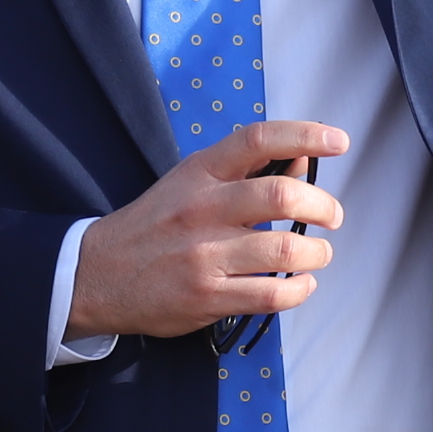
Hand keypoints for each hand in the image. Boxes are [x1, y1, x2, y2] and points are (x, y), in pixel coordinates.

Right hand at [67, 122, 349, 341]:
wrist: (95, 274)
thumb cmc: (153, 225)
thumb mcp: (190, 182)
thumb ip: (245, 170)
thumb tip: (303, 155)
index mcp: (199, 173)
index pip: (258, 140)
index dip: (305, 135)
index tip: (337, 141)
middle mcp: (202, 209)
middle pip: (282, 195)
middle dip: (323, 206)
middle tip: (332, 216)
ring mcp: (204, 255)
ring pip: (285, 250)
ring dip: (317, 253)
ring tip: (318, 254)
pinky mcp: (206, 296)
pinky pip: (271, 295)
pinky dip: (299, 290)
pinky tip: (300, 284)